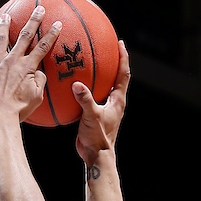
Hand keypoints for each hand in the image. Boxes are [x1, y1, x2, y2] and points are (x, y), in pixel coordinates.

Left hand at [0, 8, 62, 123]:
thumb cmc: (17, 110)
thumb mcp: (36, 97)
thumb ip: (40, 81)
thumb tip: (38, 73)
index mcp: (27, 67)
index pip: (42, 47)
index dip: (51, 34)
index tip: (57, 24)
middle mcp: (12, 61)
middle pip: (25, 36)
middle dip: (33, 21)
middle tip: (38, 9)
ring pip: (1, 40)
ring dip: (5, 26)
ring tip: (6, 16)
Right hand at [73, 40, 129, 164]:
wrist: (96, 156)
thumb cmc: (97, 138)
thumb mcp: (91, 117)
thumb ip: (85, 100)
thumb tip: (76, 85)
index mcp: (118, 100)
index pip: (123, 74)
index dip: (123, 57)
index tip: (120, 43)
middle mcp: (114, 103)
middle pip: (117, 77)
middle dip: (114, 62)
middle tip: (108, 48)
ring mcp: (107, 110)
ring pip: (106, 87)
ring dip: (102, 76)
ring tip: (93, 63)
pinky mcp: (97, 116)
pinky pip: (93, 98)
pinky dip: (87, 90)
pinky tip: (76, 87)